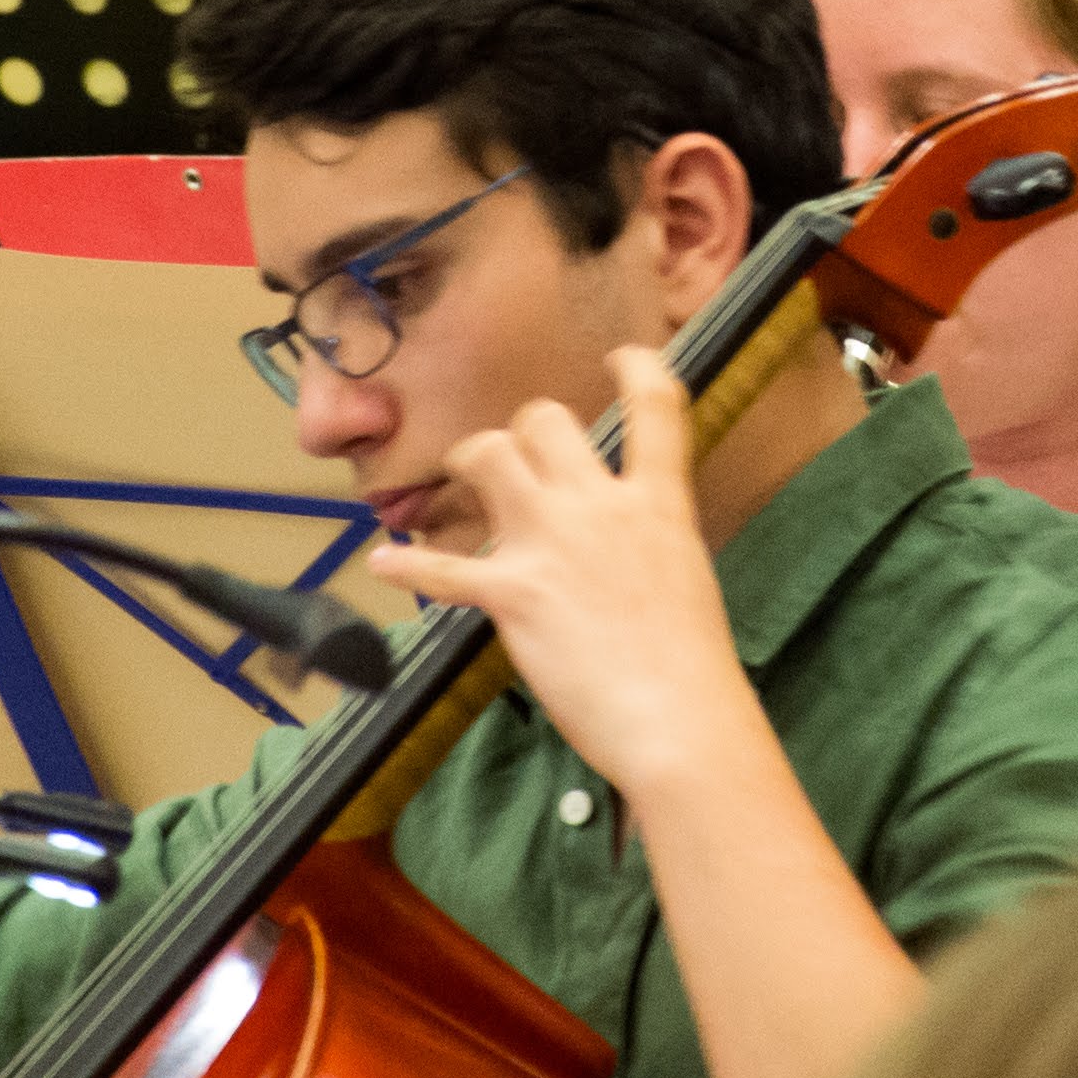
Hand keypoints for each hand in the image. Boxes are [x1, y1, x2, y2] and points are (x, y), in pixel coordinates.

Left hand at [360, 348, 757, 804]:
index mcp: (659, 504)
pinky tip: (385, 562)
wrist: (679, 721)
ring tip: (462, 482)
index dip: (636, 366)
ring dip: (469, 462)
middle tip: (516, 460)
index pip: (655, 407)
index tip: (619, 355)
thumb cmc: (692, 668)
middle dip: (523, 431)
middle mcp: (602, 507)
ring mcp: (552, 545)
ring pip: (488, 454)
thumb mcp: (684, 577)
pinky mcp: (512, 594)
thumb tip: (621, 544)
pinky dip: (407, 564)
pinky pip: (443, 566)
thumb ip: (648, 542)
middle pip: (544, 420)